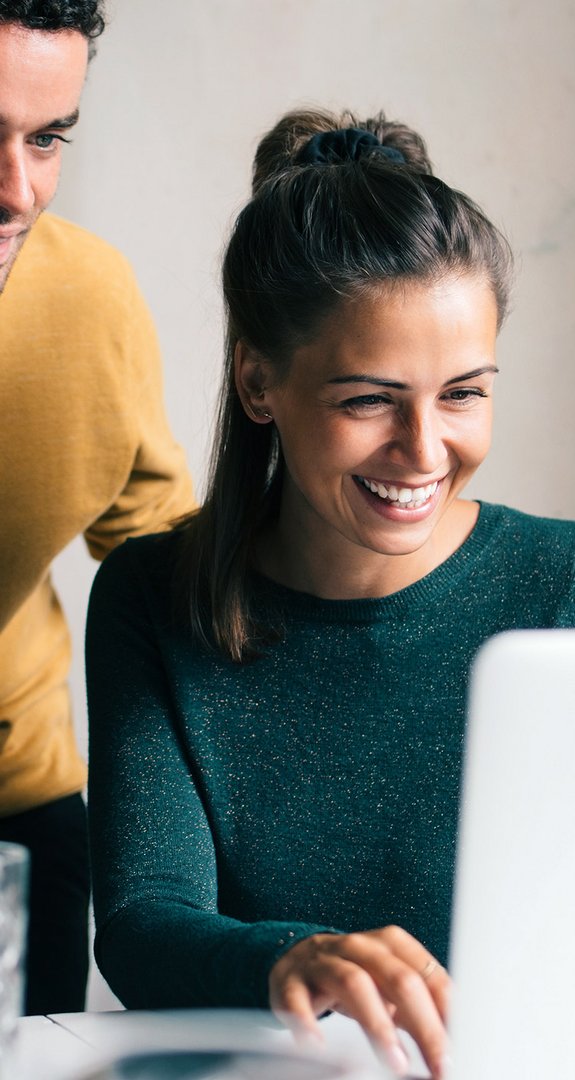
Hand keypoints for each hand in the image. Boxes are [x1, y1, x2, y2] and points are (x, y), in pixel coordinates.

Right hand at [268, 925, 449, 1078]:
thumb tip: (455, 1044)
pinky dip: (308, 1022)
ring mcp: (324, 961)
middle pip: (399, 979)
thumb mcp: (391, 987)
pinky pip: (298, 999)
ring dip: (378, 1025)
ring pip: (354, 983)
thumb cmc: (356, 977)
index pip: (429, 975)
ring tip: (396, 1062)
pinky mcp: (291, 981)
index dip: (448, 1014)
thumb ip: (422, 1009)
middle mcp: (360, 947)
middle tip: (438, 1065)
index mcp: (391, 944)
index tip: (459, 1051)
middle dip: (424, 1025)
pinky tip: (317, 1045)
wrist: (297, 958)